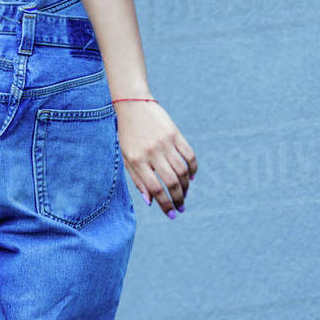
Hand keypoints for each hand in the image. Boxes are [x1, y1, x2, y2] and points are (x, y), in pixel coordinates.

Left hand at [115, 98, 196, 218]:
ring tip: (184, 194)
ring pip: (182, 171)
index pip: (155, 189)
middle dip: (178, 199)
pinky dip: (192, 168)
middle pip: (171, 182)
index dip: (165, 204)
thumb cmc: (127, 135)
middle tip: (181, 208)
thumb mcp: (126, 157)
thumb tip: (150, 202)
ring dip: (185, 186)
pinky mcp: (175, 134)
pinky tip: (190, 177)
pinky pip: (189, 155)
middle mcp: (151, 153)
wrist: (133, 105)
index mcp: (137, 160)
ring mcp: (165, 143)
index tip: (172, 214)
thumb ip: (137, 179)